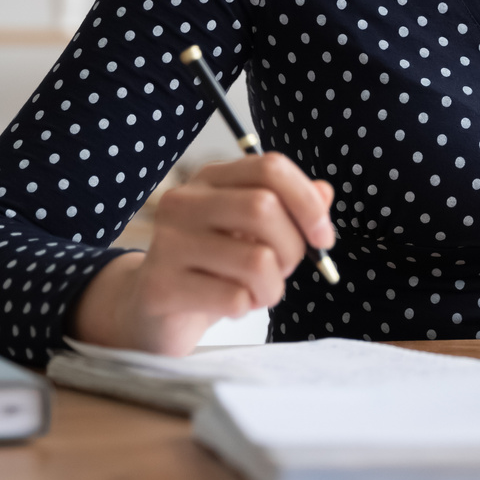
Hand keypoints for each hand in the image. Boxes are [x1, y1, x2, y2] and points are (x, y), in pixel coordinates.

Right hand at [70, 153, 335, 354]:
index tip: (324, 238)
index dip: (307, 202)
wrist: (153, 312)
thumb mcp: (254, 234)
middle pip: (264, 209)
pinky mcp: (160, 286)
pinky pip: (234, 298)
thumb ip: (290, 210)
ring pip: (256, 259)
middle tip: (284, 270)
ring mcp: (167, 243)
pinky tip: (230, 306)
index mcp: (210, 179)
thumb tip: (325, 192)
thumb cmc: (213, 267)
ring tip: (258, 293)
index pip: (270, 167)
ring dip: (273, 287)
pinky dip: (246, 308)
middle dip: (292, 249)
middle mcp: (184, 201)